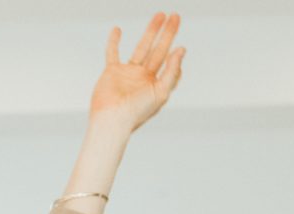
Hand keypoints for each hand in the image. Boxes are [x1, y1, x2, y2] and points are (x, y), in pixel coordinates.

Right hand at [90, 13, 184, 131]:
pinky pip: (113, 53)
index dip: (176, 56)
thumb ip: (172, 72)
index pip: (170, 66)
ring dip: (151, 31)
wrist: (112, 119)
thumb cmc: (137, 112)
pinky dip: (114, 41)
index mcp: (157, 85)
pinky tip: (118, 30)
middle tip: (175, 16)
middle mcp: (144, 78)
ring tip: (160, 15)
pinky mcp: (112, 71)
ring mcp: (128, 73)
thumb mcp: (161, 93)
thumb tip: (181, 50)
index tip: (181, 46)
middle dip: (167, 34)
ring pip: (142, 47)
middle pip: (159, 51)